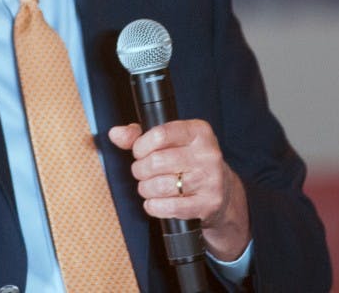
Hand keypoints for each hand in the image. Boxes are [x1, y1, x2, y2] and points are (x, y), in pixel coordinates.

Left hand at [109, 119, 250, 261]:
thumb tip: (116, 134)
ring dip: (146, 189)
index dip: (141, 146)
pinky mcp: (208, 204)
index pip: (160, 134)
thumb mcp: (169, 141)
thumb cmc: (188, 161)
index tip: (138, 152)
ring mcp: (210, 180)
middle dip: (140, 170)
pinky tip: (154, 202)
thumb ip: (139, 135)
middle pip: (157, 161)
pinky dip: (154, 206)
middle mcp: (208, 154)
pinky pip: (170, 207)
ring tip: (147, 187)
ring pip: (161, 186)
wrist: (222, 191)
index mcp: (199, 132)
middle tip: (141, 172)